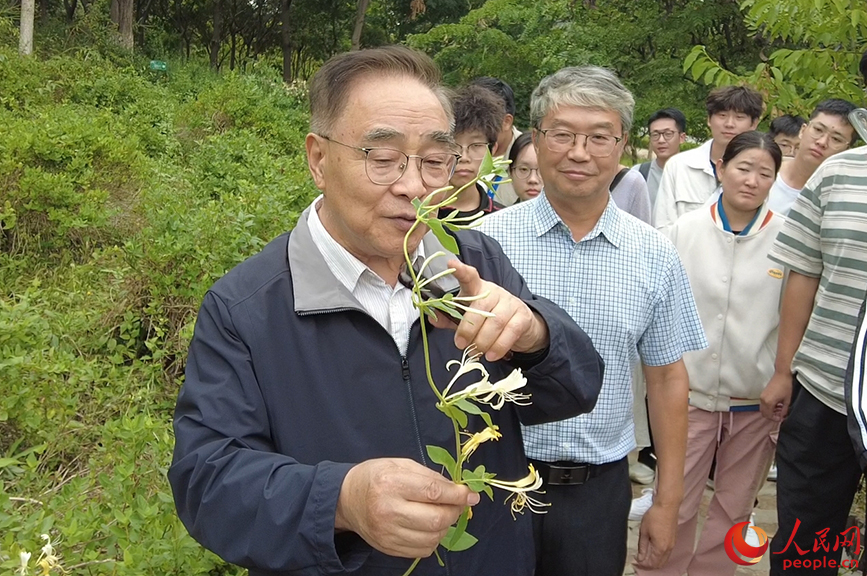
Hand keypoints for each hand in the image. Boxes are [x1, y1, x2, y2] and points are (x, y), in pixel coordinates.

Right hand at [334, 458, 479, 557]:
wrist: (346, 499)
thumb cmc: (375, 476)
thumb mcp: (400, 464)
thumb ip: (429, 475)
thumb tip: (457, 489)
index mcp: (391, 482)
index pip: (433, 492)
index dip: (457, 495)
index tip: (471, 495)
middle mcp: (388, 510)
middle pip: (436, 519)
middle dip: (455, 511)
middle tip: (457, 504)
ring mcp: (387, 532)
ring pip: (433, 538)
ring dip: (445, 526)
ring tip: (440, 514)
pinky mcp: (388, 547)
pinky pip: (423, 550)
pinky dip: (433, 539)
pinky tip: (427, 527)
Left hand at [429, 259, 548, 360]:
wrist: (522, 326)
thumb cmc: (489, 319)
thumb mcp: (468, 318)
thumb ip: (451, 318)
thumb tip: (431, 317)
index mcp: (478, 288)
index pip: (470, 276)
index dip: (461, 271)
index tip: (451, 265)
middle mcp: (495, 292)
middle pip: (480, 307)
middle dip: (468, 329)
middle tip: (460, 344)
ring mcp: (510, 303)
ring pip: (495, 321)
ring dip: (482, 341)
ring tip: (475, 353)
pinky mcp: (522, 317)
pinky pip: (510, 332)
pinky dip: (498, 346)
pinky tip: (491, 355)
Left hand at [634, 501, 677, 569]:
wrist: (667, 506)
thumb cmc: (655, 516)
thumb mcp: (644, 531)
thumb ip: (642, 546)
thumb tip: (640, 557)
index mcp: (660, 548)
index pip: (652, 564)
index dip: (643, 564)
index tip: (636, 559)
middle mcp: (669, 548)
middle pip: (659, 564)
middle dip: (649, 564)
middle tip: (640, 558)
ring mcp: (673, 544)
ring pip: (664, 558)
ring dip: (655, 559)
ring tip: (645, 553)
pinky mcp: (674, 539)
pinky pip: (667, 552)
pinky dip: (660, 554)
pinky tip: (653, 548)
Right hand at [760, 372, 792, 420]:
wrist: (782, 374)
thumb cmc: (786, 386)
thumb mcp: (787, 400)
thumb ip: (784, 410)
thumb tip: (783, 417)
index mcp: (768, 402)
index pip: (768, 415)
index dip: (775, 419)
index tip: (781, 418)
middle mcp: (763, 400)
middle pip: (764, 413)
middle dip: (771, 416)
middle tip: (779, 415)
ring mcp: (762, 396)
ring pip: (763, 408)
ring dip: (770, 411)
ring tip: (779, 410)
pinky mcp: (763, 393)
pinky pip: (763, 403)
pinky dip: (768, 406)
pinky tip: (776, 404)